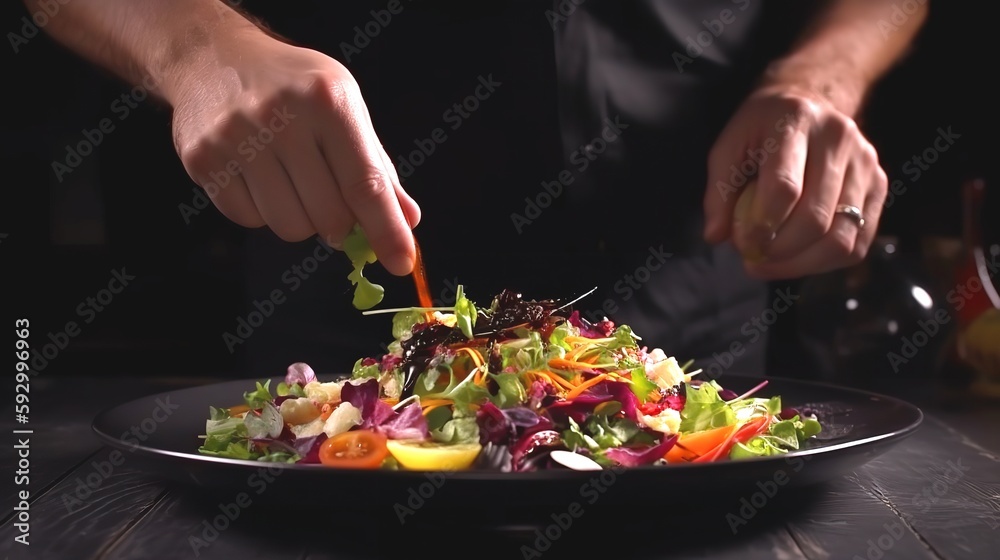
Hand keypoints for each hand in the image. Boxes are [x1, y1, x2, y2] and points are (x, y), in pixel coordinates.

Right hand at [169, 32, 419, 274]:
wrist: (214, 56)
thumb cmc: (294, 87)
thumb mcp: (345, 108)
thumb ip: (376, 167)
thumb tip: (407, 220)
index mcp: (328, 101)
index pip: (365, 183)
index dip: (386, 229)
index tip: (402, 263)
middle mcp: (281, 117)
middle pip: (329, 217)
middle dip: (340, 225)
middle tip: (333, 203)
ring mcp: (236, 138)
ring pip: (288, 226)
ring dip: (299, 219)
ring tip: (291, 181)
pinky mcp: (203, 159)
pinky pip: (248, 219)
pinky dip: (261, 211)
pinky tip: (257, 175)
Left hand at [702, 84, 887, 278]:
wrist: (810, 102)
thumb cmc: (761, 130)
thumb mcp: (729, 146)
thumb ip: (719, 191)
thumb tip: (716, 236)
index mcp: (795, 121)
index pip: (785, 187)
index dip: (761, 226)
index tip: (744, 244)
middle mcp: (838, 138)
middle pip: (816, 218)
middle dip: (780, 251)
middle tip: (754, 258)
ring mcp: (866, 162)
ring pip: (842, 237)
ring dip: (801, 263)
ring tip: (772, 263)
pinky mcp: (879, 185)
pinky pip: (859, 242)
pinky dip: (825, 262)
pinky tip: (798, 258)